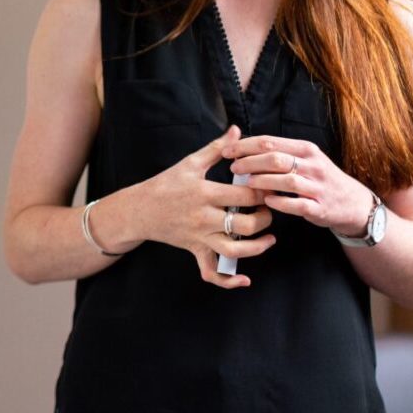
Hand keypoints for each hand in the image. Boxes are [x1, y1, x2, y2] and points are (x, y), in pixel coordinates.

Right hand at [139, 126, 275, 287]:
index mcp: (205, 193)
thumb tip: (237, 131)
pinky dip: (229, 281)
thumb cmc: (166, 183)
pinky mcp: (195, 251)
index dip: (264, 192)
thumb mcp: (190, 163)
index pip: (244, 196)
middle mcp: (204, 218)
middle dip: (265, 218)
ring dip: (258, 248)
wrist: (139, 209)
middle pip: (245, 225)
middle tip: (270, 209)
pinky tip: (245, 279)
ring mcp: (200, 237)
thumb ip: (217, 148)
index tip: (272, 186)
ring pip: (235, 251)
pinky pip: (212, 273)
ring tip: (269, 238)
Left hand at [226, 135, 374, 235]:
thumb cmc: (320, 178)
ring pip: (286, 180)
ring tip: (246, 183)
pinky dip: (280, 202)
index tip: (227, 150)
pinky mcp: (320, 207)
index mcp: (305, 149)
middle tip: (234, 167)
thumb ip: (280, 152)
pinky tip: (266, 201)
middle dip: (250, 162)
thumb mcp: (305, 159)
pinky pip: (297, 204)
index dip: (246, 145)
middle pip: (275, 158)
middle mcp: (312, 165)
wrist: (352, 203)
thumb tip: (244, 147)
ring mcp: (317, 186)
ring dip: (262, 181)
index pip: (270, 142)